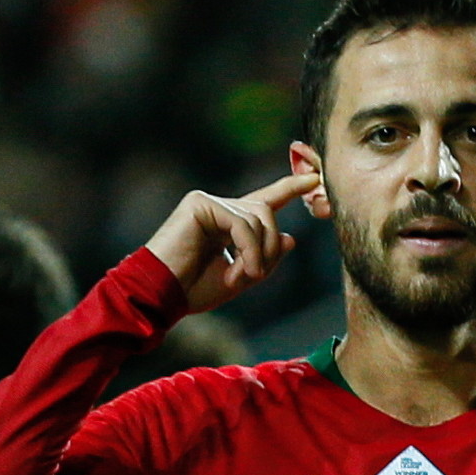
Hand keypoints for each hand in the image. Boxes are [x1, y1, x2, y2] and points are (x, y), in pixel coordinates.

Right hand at [145, 172, 319, 311]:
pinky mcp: (200, 203)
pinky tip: (237, 272)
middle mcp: (220, 207)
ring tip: (240, 277)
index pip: (265, 199)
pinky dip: (248, 251)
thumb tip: (290, 238)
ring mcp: (209, 201)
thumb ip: (265, 258)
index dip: (291, 188)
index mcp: (228, 222)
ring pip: (259, 219)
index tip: (315, 179)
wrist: (161, 296)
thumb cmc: (193, 290)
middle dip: (270, 246)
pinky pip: (242, 223)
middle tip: (256, 275)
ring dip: (258, 255)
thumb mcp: (241, 277)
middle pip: (267, 213)